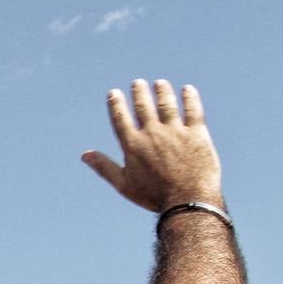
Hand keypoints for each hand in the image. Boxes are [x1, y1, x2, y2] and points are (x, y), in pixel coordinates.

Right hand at [82, 79, 222, 212]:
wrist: (187, 200)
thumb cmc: (153, 196)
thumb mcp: (124, 184)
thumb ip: (105, 166)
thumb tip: (85, 155)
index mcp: (133, 146)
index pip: (121, 118)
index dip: (116, 104)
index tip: (114, 93)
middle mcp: (152, 134)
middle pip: (143, 106)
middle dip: (139, 92)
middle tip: (138, 83)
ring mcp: (175, 132)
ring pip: (167, 104)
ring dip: (162, 91)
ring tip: (160, 83)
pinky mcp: (197, 134)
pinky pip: (193, 110)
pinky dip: (190, 98)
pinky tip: (188, 90)